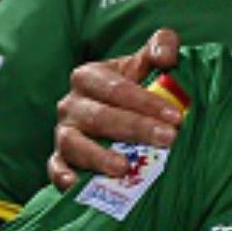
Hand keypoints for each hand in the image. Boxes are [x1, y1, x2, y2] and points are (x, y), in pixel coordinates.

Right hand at [48, 29, 182, 188]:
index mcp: (90, 77)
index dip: (146, 102)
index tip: (176, 115)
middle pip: (100, 117)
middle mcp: (71, 104)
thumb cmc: (136, 86)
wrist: (120, 112)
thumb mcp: (146, 62)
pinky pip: (55, 167)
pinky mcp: (60, 158)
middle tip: (168, 139)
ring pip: (75, 143)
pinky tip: (76, 184)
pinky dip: (63, 175)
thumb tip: (166, 56)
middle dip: (136, 128)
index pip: (116, 88)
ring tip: (124, 167)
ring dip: (98, 156)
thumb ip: (160, 46)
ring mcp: (63, 132)